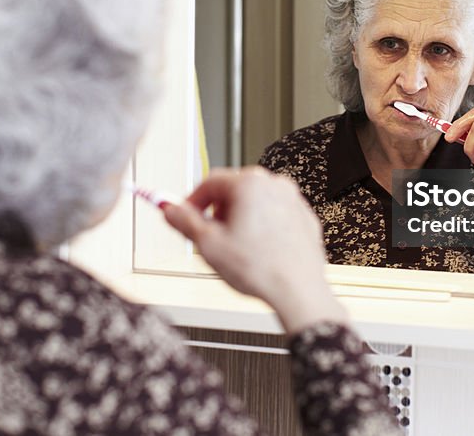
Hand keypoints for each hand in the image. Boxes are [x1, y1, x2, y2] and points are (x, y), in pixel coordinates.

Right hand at [162, 167, 347, 333]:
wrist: (298, 291)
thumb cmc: (261, 269)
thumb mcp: (208, 245)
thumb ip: (184, 222)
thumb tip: (171, 211)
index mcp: (250, 184)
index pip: (210, 181)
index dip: (192, 200)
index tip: (186, 215)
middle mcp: (274, 185)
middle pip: (233, 189)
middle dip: (218, 210)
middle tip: (211, 236)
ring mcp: (292, 200)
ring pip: (255, 202)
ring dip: (240, 218)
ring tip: (236, 247)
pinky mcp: (303, 217)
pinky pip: (274, 214)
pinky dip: (262, 226)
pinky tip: (257, 250)